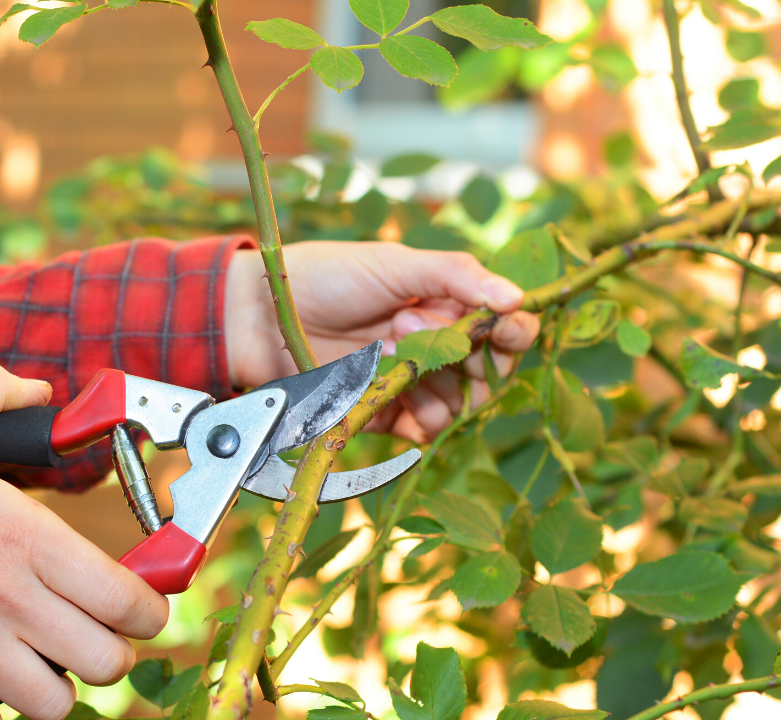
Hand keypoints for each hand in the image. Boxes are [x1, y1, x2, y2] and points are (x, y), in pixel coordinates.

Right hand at [0, 364, 168, 719]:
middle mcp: (9, 595)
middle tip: (90, 638)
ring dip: (55, 690)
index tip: (142, 609)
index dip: (150, 612)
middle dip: (108, 654)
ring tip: (40, 667)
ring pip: (54, 704)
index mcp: (26, 535)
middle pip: (105, 661)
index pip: (128, 600)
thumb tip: (37, 387)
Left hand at [225, 243, 538, 442]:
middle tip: (414, 325)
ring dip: (438, 380)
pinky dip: (423, 417)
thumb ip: (456, 276)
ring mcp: (410, 382)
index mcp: (444, 304)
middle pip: (488, 372)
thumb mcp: (396, 264)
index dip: (513, 331)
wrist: (263, 315)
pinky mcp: (384, 413)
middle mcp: (434, 345)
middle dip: (469, 355)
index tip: (507, 328)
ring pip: (460, 403)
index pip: (502, 327)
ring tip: (390, 347)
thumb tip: (517, 297)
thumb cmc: (327, 277)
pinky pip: (425, 429)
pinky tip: (396, 391)